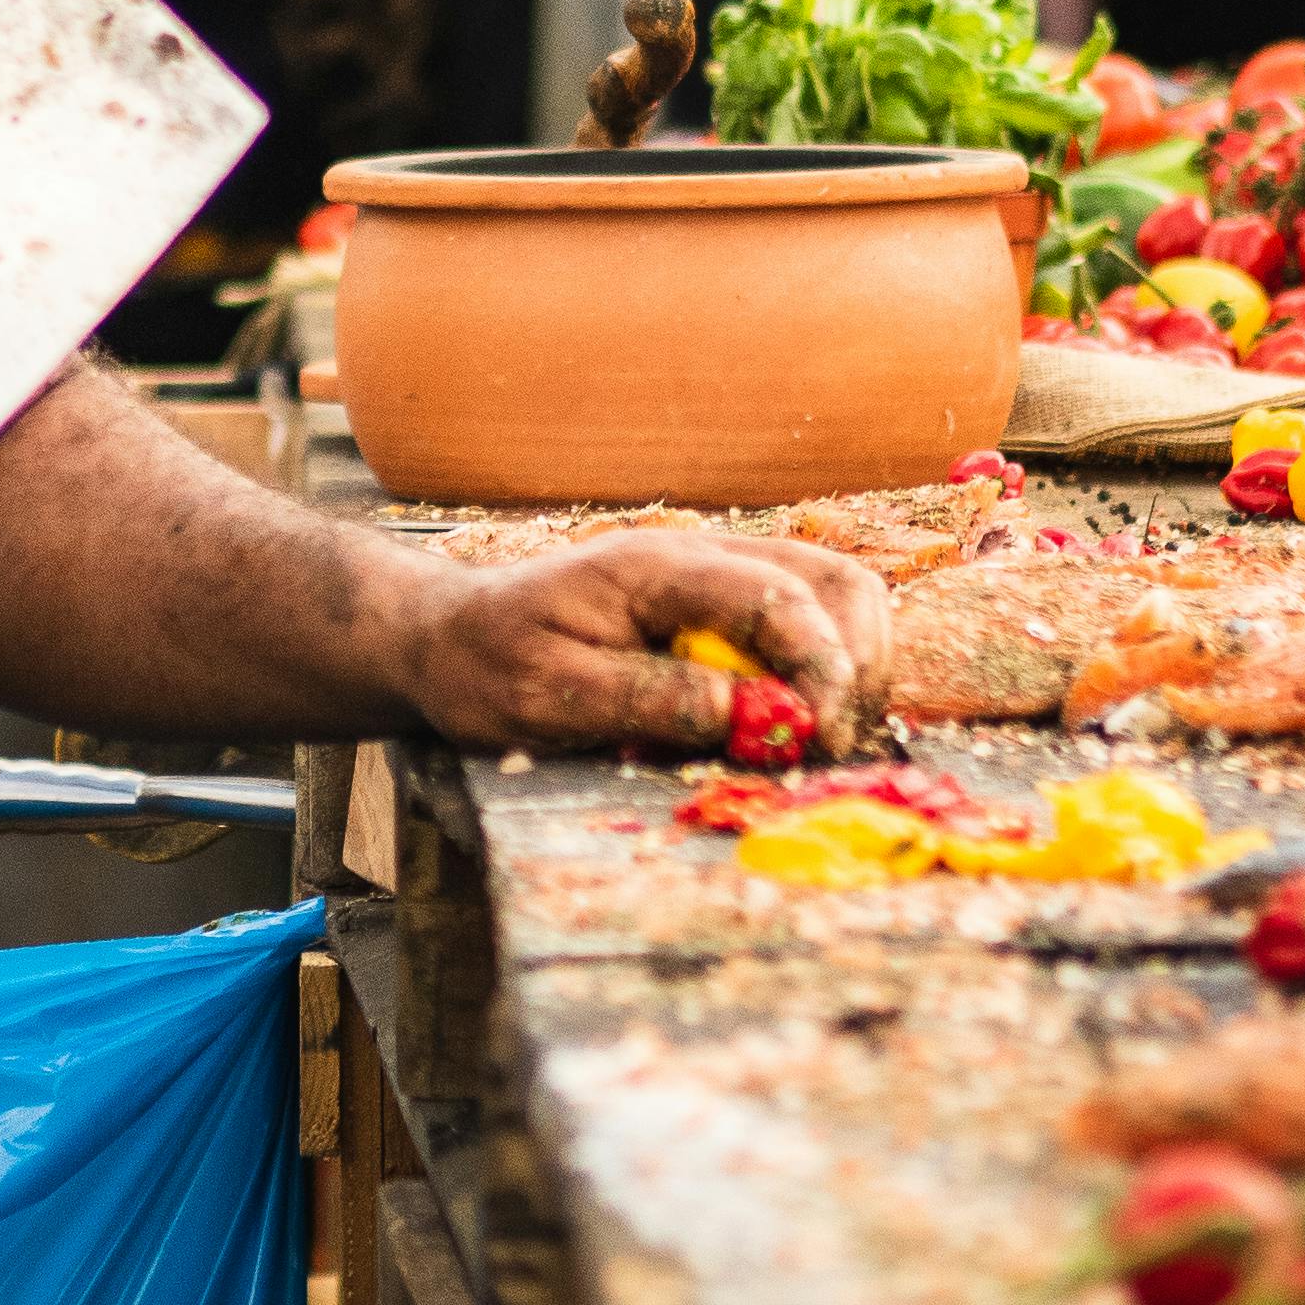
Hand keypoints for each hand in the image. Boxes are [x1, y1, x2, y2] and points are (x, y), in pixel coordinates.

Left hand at [396, 526, 892, 762]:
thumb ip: (646, 698)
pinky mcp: (721, 610)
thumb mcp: (546, 695)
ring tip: (815, 740)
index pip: (780, 594)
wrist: (448, 637)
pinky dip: (824, 675)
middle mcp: (701, 558)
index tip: (820, 736)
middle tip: (827, 745)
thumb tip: (744, 715)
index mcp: (657, 567)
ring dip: (850, 671)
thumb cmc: (485, 664)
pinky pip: (806, 626)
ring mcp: (717, 579)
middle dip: (857, 667)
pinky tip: (791, 726)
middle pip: (836, 584)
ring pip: (836, 600)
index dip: (822, 667)